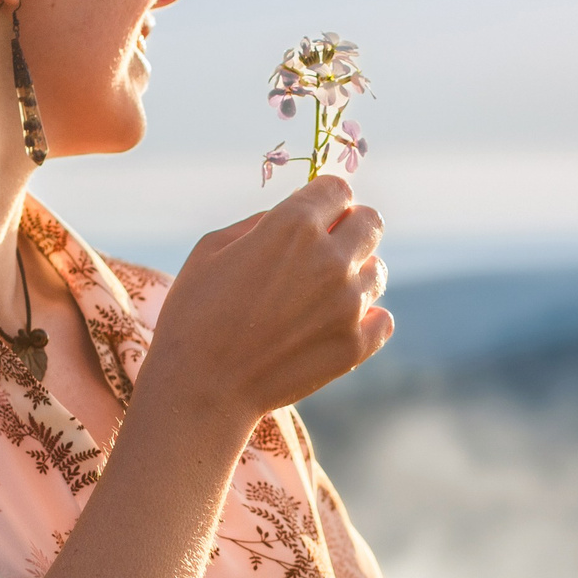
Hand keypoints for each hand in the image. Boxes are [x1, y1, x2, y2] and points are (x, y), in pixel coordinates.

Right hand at [137, 174, 390, 423]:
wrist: (201, 388)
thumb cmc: (195, 314)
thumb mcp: (213, 248)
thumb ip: (263, 221)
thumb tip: (297, 212)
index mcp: (293, 225)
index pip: (339, 189)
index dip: (326, 200)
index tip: (316, 217)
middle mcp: (329, 258)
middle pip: (371, 223)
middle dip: (349, 230)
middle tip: (322, 254)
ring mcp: (348, 303)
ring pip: (377, 271)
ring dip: (355, 278)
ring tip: (317, 299)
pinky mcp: (356, 344)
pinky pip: (383, 319)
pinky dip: (366, 320)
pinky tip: (334, 326)